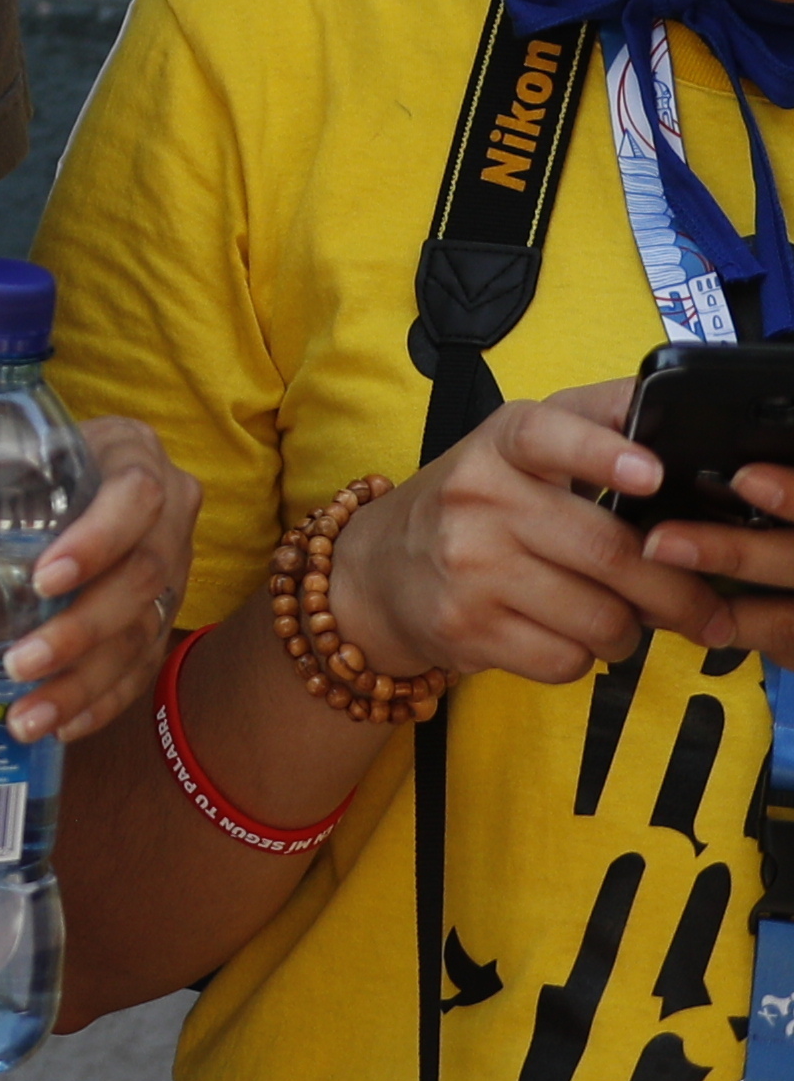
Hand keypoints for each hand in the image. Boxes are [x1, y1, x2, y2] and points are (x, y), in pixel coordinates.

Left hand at [0, 409, 199, 747]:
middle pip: (145, 577)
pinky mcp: (157, 616)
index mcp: (126, 451)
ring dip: (87, 682)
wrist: (35, 470)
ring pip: (143, 633)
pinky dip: (99, 701)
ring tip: (27, 716)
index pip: (136, 493)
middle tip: (19, 663)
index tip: (45, 576)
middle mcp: (165, 514)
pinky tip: (55, 725)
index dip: (100, 538)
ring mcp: (170, 569)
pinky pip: (141, 667)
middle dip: (83, 629)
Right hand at [335, 381, 793, 682]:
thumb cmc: (475, 507)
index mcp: (499, 445)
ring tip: (616, 621)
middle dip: (676, 593)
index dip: (603, 453)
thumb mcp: (515, 450)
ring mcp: (466, 564)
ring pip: (598, 617)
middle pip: (607, 551)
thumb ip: (594, 425)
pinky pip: (566, 659)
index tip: (652, 474)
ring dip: (628, 632)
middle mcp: (476, 497)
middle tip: (704, 611)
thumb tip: (682, 420)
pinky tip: (566, 638)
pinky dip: (584, 658)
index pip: (547, 435)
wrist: (376, 570)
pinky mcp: (463, 626)